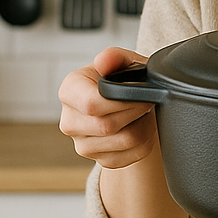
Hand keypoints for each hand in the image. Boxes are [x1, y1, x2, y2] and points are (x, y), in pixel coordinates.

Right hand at [58, 47, 157, 168]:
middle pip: (107, 126)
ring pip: (124, 141)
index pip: (91, 104)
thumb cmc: (122, 80)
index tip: (141, 93)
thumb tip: (103, 61)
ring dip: (144, 126)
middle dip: (136, 111)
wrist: (127, 105)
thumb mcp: (122, 62)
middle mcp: (69, 121)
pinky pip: (132, 155)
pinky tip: (141, 126)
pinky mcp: (100, 160)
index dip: (122, 101)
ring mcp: (82, 144)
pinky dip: (145, 141)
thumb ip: (114, 56)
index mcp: (69, 91)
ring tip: (143, 112)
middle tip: (148, 101)